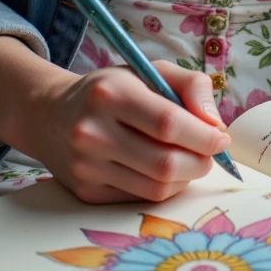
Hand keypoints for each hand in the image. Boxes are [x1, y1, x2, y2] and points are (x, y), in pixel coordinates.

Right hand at [32, 60, 231, 203]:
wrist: (51, 115)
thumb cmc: (111, 91)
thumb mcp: (148, 71)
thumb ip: (191, 85)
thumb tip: (216, 125)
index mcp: (110, 94)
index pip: (168, 123)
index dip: (203, 135)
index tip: (220, 137)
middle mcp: (93, 132)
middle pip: (165, 163)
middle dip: (200, 161)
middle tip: (209, 152)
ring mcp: (87, 166)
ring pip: (157, 187)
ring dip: (186, 177)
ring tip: (189, 160)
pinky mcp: (86, 192)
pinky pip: (141, 198)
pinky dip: (163, 187)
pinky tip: (163, 170)